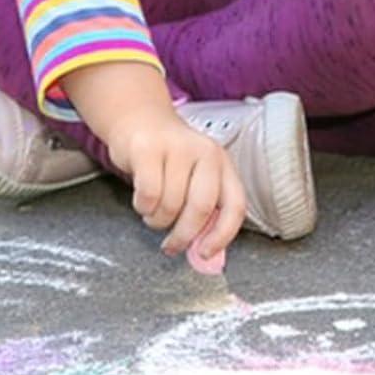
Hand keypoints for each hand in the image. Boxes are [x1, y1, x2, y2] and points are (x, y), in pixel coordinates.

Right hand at [105, 105, 247, 262]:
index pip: (235, 205)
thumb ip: (202, 213)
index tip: (205, 253)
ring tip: (153, 213)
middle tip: (171, 246)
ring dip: (157, 221)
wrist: (139, 119)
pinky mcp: (148, 148)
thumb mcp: (193, 178)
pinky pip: (148, 194)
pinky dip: (143, 207)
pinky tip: (142, 200)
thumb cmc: (167, 158)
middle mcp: (205, 152)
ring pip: (170, 205)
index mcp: (222, 163)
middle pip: (201, 207)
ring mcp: (177, 147)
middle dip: (184, 235)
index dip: (223, 236)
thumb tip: (203, 255)